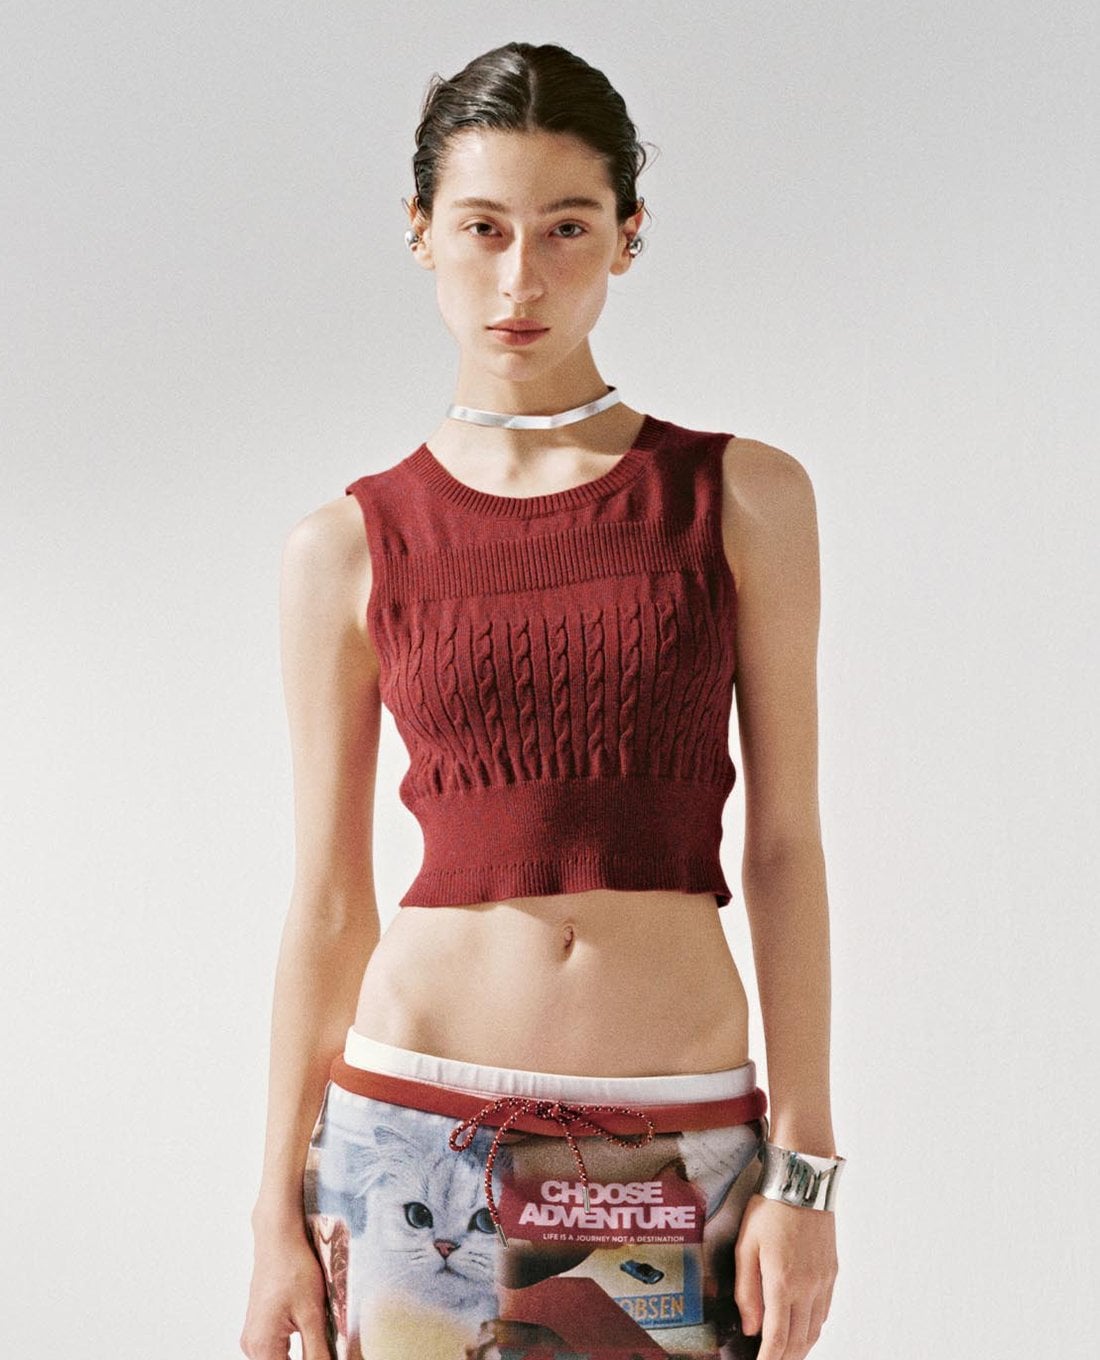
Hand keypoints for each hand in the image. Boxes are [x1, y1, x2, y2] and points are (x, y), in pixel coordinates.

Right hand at [239, 1221, 331, 1359]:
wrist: (278, 1239)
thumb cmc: (293, 1268)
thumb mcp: (313, 1314)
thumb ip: (318, 1352)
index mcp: (262, 1346)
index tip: (324, 1356)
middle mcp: (252, 1345)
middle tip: (325, 1350)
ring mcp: (253, 1336)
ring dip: (300, 1358)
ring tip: (320, 1346)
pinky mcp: (259, 1326)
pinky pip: (275, 1350)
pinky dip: (292, 1351)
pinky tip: (310, 1339)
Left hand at [733, 1193, 837, 1358]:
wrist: (803, 1183)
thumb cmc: (770, 1209)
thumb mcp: (746, 1245)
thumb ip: (746, 1290)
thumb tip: (750, 1327)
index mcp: (782, 1282)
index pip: (778, 1338)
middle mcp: (808, 1287)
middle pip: (799, 1341)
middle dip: (785, 1358)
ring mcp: (823, 1281)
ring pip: (815, 1330)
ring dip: (801, 1347)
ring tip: (786, 1353)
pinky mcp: (832, 1272)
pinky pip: (824, 1312)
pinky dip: (813, 1328)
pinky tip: (802, 1327)